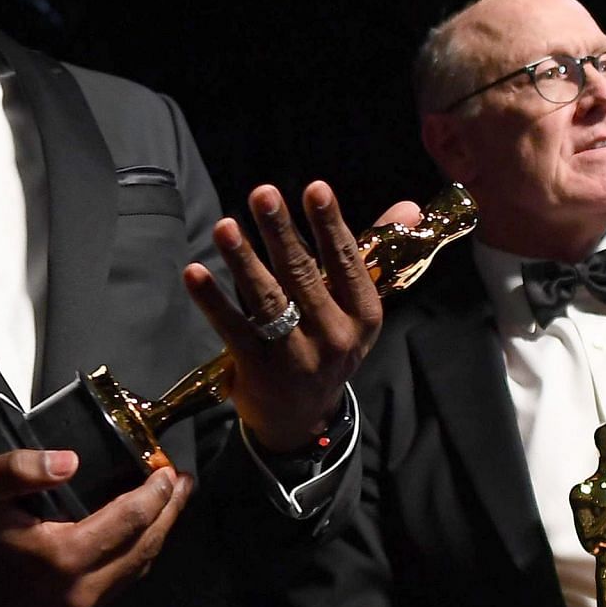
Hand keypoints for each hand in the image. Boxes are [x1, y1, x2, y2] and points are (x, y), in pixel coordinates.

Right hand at [0, 449, 191, 606]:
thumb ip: (21, 468)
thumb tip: (69, 460)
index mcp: (61, 557)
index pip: (129, 520)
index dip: (155, 492)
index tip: (167, 466)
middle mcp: (80, 589)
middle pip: (145, 545)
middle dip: (169, 510)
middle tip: (183, 480)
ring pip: (140, 566)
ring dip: (160, 530)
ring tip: (172, 498)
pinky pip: (124, 580)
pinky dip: (141, 550)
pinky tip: (145, 527)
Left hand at [183, 182, 420, 452]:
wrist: (304, 418)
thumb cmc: (330, 344)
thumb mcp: (358, 307)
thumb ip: (373, 253)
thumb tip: (411, 206)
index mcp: (363, 315)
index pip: (347, 261)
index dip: (329, 224)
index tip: (314, 188)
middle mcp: (334, 336)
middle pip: (302, 275)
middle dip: (280, 232)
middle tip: (262, 194)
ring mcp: (296, 356)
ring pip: (268, 300)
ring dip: (243, 260)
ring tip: (224, 226)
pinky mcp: (258, 370)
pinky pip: (233, 328)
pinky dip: (212, 300)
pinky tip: (194, 272)